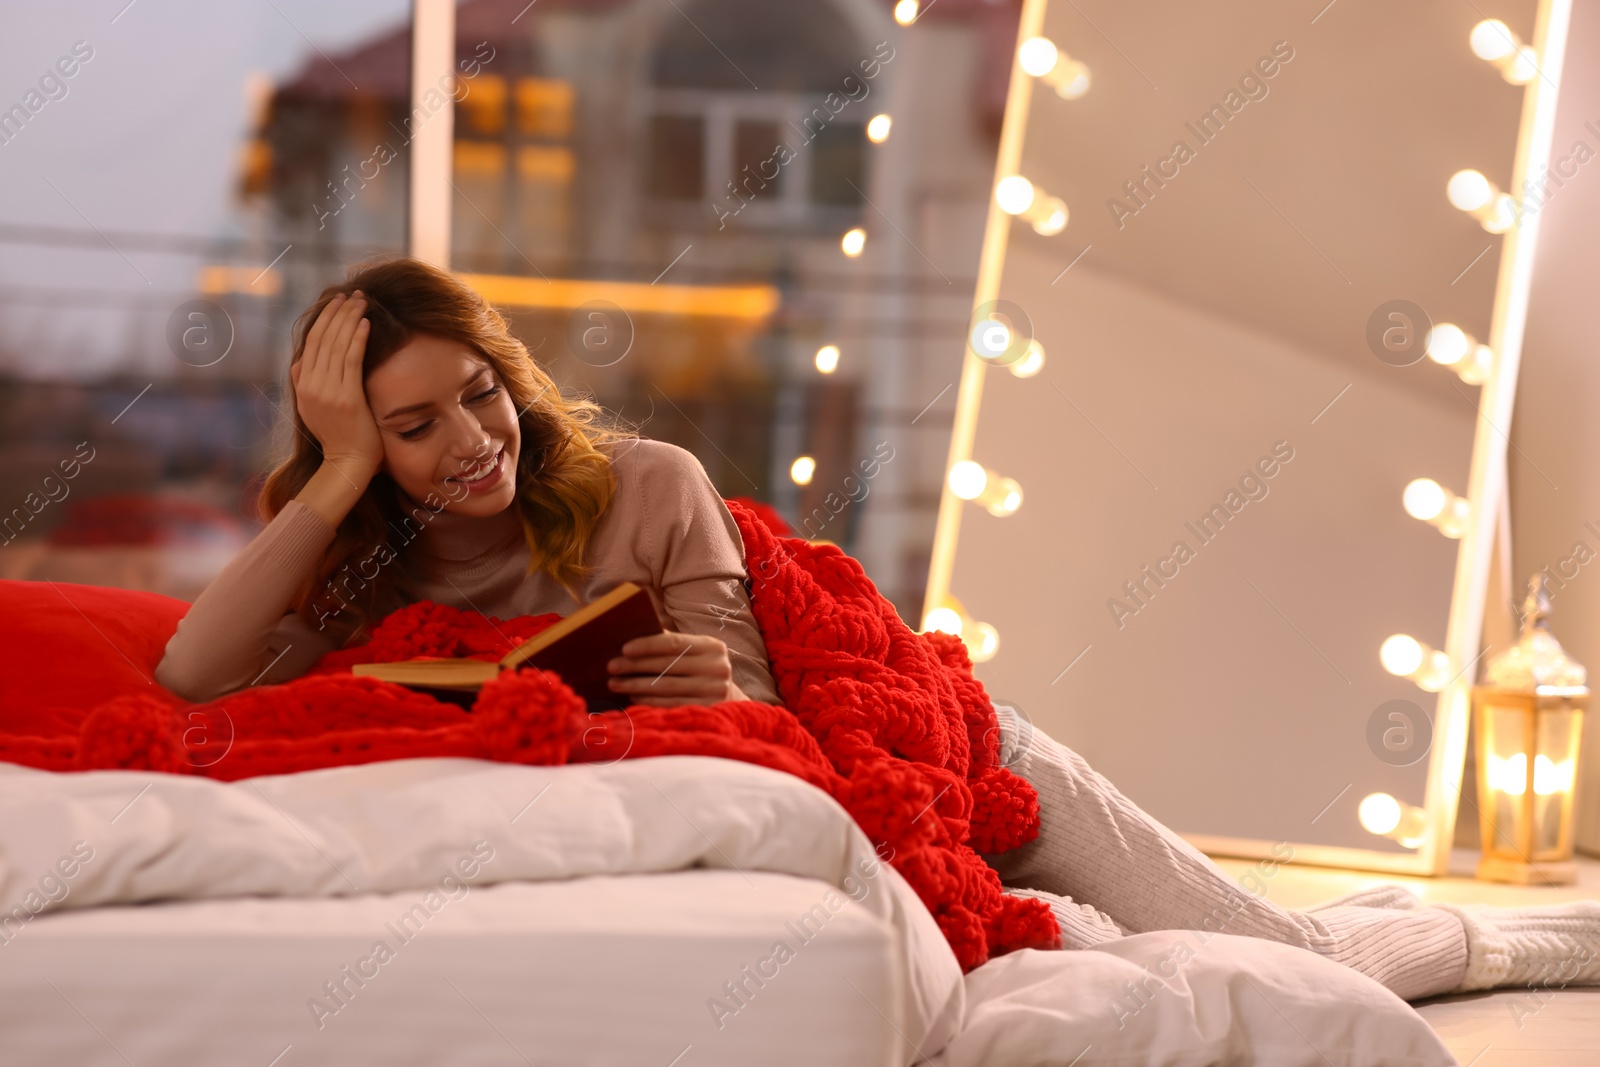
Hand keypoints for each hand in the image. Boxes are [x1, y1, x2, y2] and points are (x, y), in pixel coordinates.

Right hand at [291, 291, 381, 478]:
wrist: (347, 462)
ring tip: (362, 302)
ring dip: (350, 320)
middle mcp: (311, 385)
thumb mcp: (312, 408)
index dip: (325, 319)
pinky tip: (366, 324)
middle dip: (339, 313)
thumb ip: (304, 384)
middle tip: (353, 294)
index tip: (337, 301)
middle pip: (323, 339)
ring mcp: (327, 392)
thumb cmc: (338, 435)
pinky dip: (358, 339)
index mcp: (302, 385)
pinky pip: (352, 361)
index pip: (312, 343)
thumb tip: (298, 362)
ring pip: (337, 346)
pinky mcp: (347, 398)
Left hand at [606, 632, 744, 706]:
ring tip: (615, 683)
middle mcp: (718, 668)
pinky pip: (670, 704)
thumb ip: (670, 643)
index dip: (647, 645)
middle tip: (611, 667)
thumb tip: (632, 637)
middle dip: (635, 666)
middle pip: (667, 666)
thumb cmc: (700, 669)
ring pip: (666, 687)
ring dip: (636, 685)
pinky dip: (648, 700)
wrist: (728, 698)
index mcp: (712, 647)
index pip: (674, 643)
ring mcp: (714, 691)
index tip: (624, 648)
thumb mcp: (694, 652)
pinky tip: (633, 697)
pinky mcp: (707, 710)